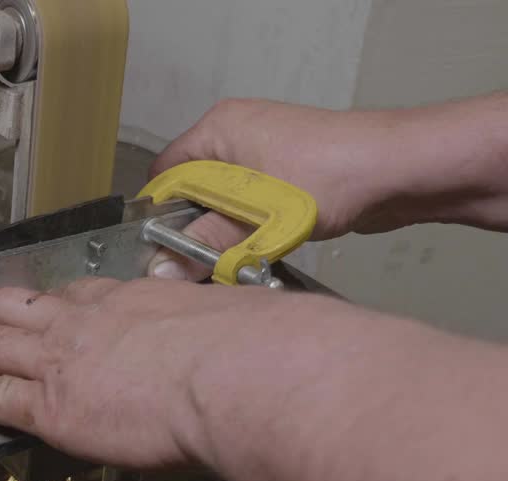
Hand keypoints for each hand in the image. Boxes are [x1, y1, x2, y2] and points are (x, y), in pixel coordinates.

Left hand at [0, 278, 303, 469]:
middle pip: (25, 309)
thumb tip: (249, 333)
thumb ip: (220, 327)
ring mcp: (62, 361)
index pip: (80, 294)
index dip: (53, 300)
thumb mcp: (233, 320)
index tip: (44, 302)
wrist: (232, 373)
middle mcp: (87, 321)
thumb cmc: (249, 351)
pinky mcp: (50, 405)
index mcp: (134, 298)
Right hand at [146, 99, 412, 280]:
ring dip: (228, 234)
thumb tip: (160, 270)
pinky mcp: (286, 175)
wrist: (402, 171)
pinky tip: (261, 252)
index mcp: (219, 128)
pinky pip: (251, 207)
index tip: (160, 252)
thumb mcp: (259, 217)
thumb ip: (206, 243)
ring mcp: (263, 153)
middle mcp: (236, 134)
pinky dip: (252, 231)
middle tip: (200, 264)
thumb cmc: (332, 176)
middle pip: (193, 192)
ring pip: (224, 204)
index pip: (165, 176)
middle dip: (196, 229)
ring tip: (235, 258)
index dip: (160, 216)